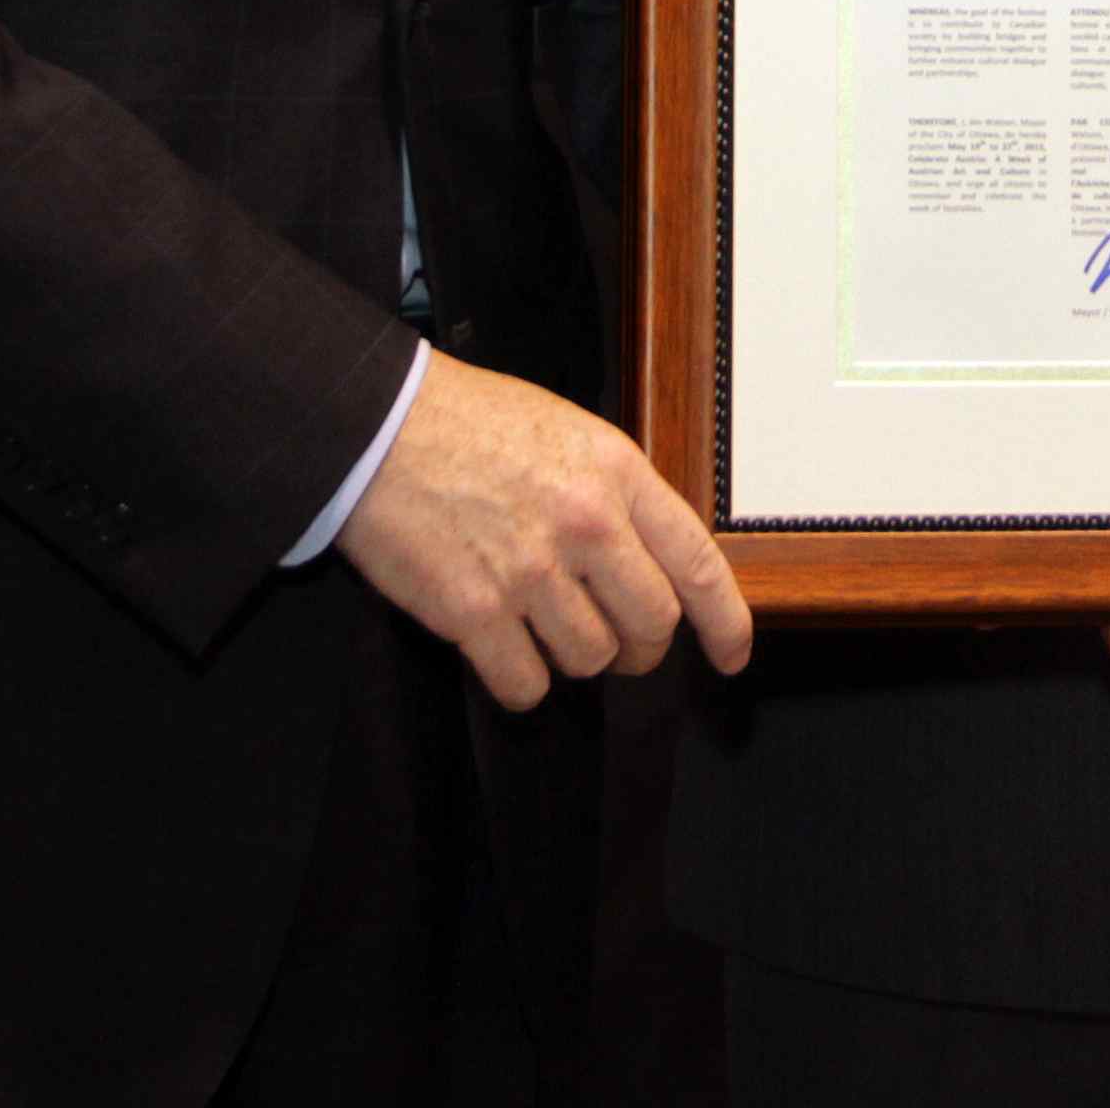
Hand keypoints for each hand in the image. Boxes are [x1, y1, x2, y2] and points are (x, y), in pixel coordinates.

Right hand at [338, 350, 753, 709]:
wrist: (378, 427)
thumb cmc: (469, 424)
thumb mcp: (570, 436)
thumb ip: (618, 496)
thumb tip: (650, 563)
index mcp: (617, 474)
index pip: (698, 563)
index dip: (725, 622)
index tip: (731, 656)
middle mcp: (585, 524)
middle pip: (652, 625)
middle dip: (641, 649)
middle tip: (619, 645)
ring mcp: (530, 571)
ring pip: (591, 659)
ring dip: (574, 657)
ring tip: (542, 624)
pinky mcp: (473, 612)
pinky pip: (526, 685)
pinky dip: (520, 681)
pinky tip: (503, 648)